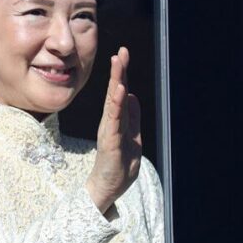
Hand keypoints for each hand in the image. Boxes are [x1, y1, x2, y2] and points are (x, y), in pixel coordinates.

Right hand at [86, 47, 141, 213]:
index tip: (123, 54)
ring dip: (116, 84)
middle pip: (115, 94)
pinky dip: (116, 106)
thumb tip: (134, 96)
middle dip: (118, 73)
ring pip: (113, 104)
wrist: (107, 190)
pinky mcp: (110, 143)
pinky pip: (114, 122)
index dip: (122, 73)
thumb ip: (132, 118)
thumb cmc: (118, 166)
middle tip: (120, 53)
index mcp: (118, 121)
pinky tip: (120, 93)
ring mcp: (110, 132)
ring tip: (118, 67)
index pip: (120, 93)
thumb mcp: (133, 138)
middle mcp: (111, 123)